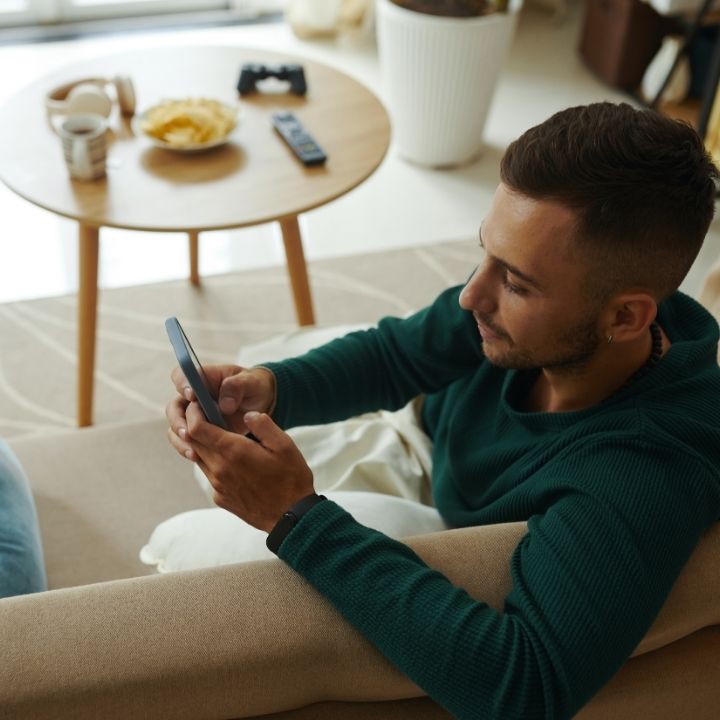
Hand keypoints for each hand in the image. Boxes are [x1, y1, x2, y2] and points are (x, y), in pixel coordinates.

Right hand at [166, 364, 275, 454]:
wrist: (260, 400)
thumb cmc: (253, 386)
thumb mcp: (251, 382)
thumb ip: (237, 387)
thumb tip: (224, 405)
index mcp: (203, 377)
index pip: (181, 375)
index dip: (182, 385)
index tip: (192, 396)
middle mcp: (193, 396)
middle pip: (174, 406)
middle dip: (178, 420)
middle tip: (188, 432)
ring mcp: (194, 414)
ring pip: (176, 426)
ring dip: (180, 438)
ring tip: (193, 451)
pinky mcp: (199, 430)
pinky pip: (186, 440)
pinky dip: (188, 448)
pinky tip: (196, 456)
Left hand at [177, 404, 313, 531]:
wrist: (291, 517)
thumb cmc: (291, 479)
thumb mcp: (284, 445)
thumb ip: (263, 425)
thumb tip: (246, 415)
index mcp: (234, 451)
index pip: (196, 428)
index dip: (193, 413)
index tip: (199, 404)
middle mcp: (219, 469)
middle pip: (193, 442)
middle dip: (195, 425)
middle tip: (208, 415)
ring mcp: (218, 485)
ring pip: (199, 458)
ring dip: (204, 445)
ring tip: (222, 437)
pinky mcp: (220, 498)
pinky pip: (210, 475)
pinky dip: (214, 463)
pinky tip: (233, 462)